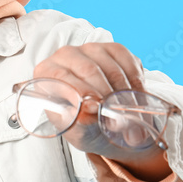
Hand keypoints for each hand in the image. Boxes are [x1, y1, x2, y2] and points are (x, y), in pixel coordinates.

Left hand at [32, 43, 168, 178]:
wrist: (102, 124)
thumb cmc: (81, 126)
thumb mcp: (77, 132)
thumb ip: (79, 123)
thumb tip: (87, 112)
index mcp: (46, 73)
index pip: (60, 76)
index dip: (80, 91)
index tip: (96, 108)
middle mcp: (65, 56)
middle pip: (88, 70)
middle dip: (107, 96)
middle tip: (119, 119)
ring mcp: (90, 49)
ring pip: (111, 68)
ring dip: (124, 95)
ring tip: (130, 116)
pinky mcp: (113, 49)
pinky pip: (128, 62)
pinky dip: (136, 84)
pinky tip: (135, 100)